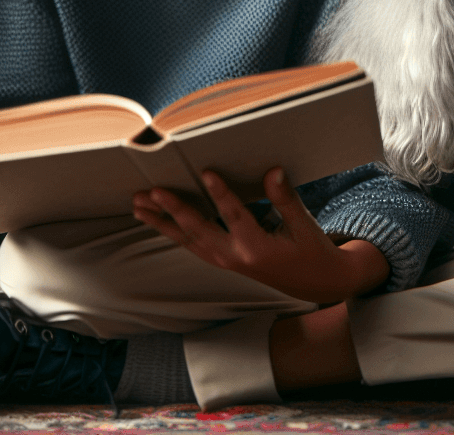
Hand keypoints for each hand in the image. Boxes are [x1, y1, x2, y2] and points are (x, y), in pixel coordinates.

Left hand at [131, 167, 390, 303]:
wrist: (314, 283)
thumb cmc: (311, 252)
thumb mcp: (304, 225)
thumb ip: (285, 198)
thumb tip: (273, 171)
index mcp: (257, 248)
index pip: (235, 215)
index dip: (220, 193)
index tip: (205, 172)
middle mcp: (235, 257)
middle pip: (199, 231)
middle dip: (174, 210)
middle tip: (153, 191)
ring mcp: (226, 261)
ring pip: (187, 240)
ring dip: (162, 222)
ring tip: (139, 205)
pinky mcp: (222, 261)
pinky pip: (191, 245)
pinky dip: (172, 231)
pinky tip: (156, 220)